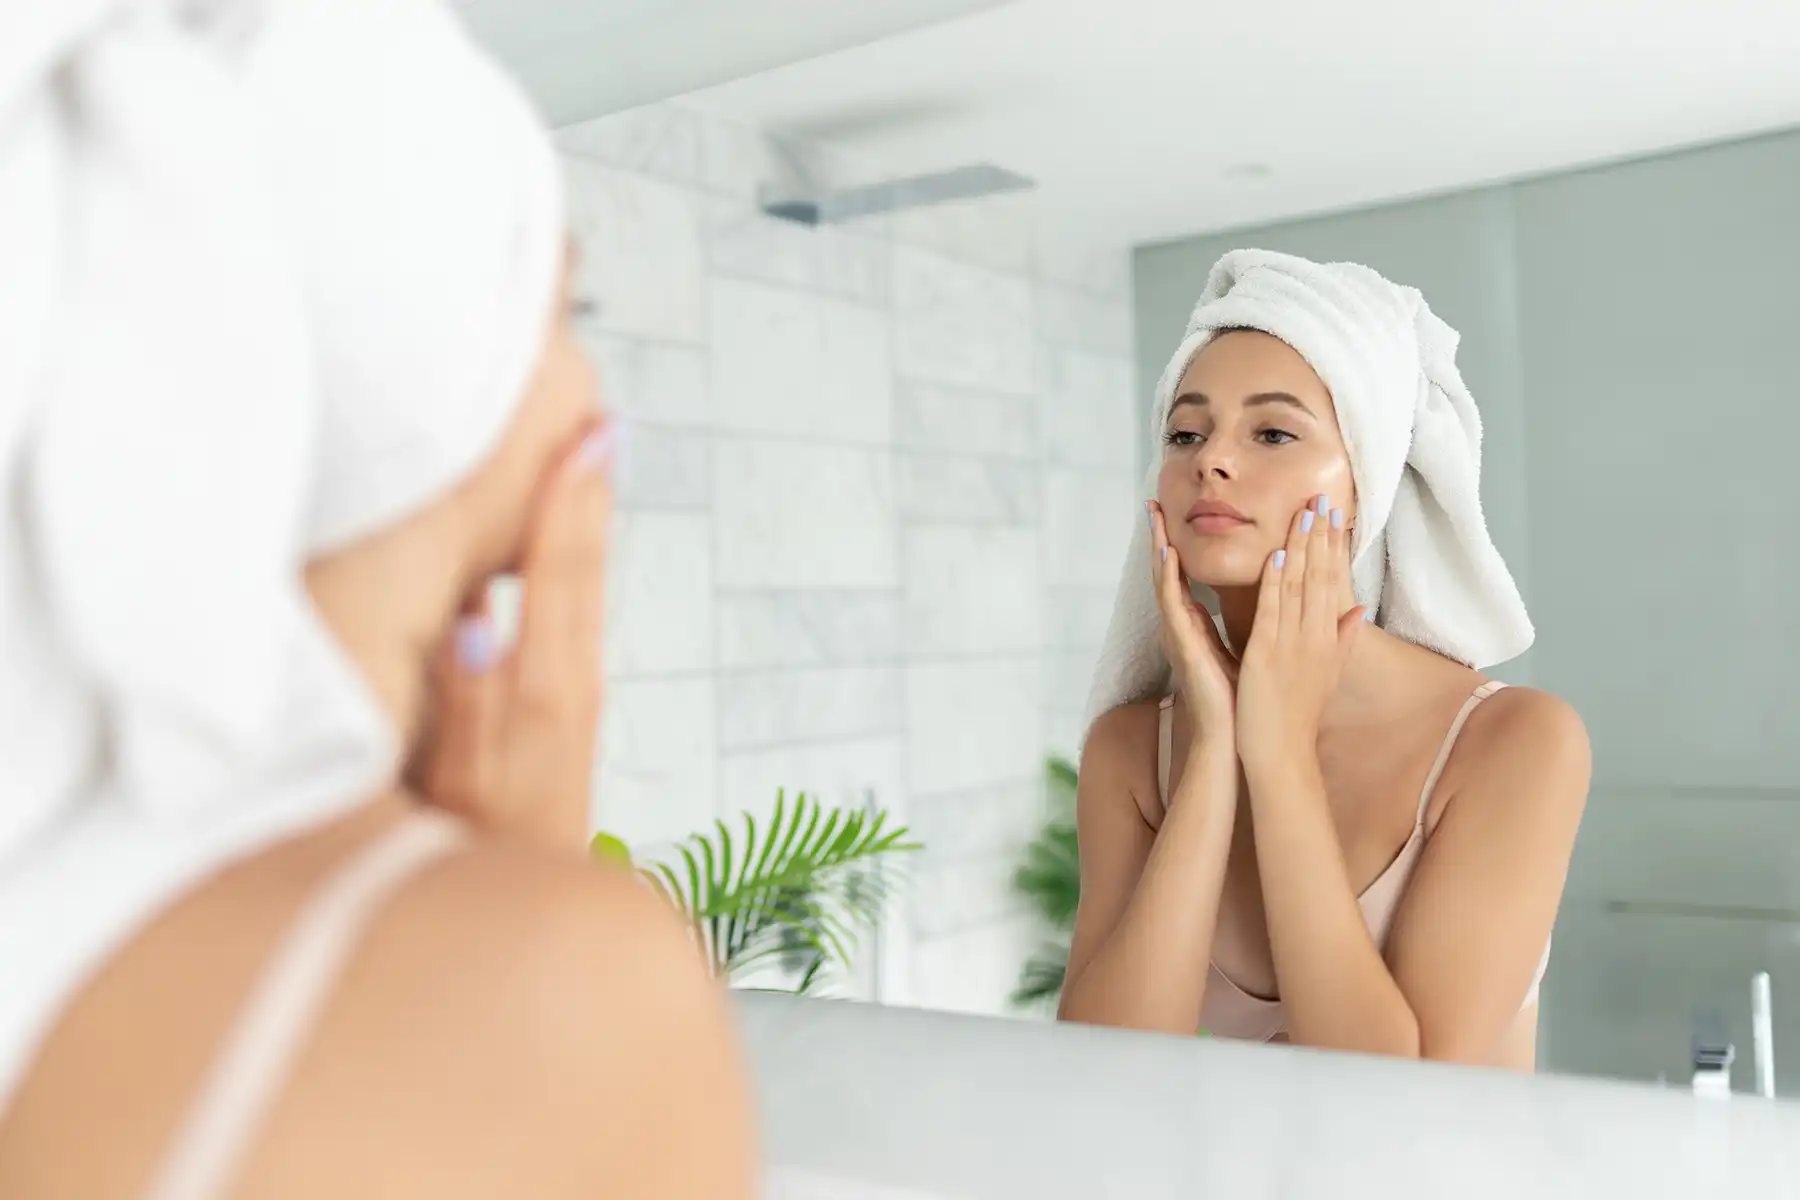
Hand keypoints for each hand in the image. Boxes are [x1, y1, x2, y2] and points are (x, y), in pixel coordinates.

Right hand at [408, 418, 615, 850]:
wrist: (525, 922)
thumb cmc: (479, 862)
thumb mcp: (461, 787)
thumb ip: (468, 704)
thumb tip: (478, 617)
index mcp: (545, 691)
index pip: (558, 577)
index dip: (569, 503)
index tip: (587, 434)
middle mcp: (569, 686)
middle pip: (582, 573)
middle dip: (588, 496)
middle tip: (599, 420)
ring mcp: (570, 702)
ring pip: (580, 594)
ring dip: (583, 526)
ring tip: (586, 462)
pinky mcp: (561, 718)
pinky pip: (568, 621)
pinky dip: (566, 572)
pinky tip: (551, 556)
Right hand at [1147, 500, 1237, 733]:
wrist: (1237, 736)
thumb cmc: (1243, 698)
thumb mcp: (1249, 647)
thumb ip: (1250, 620)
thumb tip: (1268, 596)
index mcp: (1196, 627)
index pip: (1183, 578)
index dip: (1176, 547)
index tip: (1172, 517)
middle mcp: (1182, 627)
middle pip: (1166, 573)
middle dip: (1159, 539)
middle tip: (1152, 504)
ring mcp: (1179, 635)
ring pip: (1163, 582)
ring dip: (1157, 548)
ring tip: (1152, 517)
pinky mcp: (1183, 645)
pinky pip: (1171, 605)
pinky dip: (1168, 578)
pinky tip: (1166, 554)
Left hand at [1235, 493, 1365, 769]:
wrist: (1282, 753)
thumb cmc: (1300, 716)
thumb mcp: (1328, 673)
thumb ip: (1342, 639)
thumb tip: (1360, 608)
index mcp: (1327, 639)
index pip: (1332, 582)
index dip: (1332, 546)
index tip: (1333, 514)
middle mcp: (1315, 638)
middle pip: (1320, 577)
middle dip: (1320, 536)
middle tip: (1320, 497)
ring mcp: (1292, 646)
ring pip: (1299, 588)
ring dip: (1300, 548)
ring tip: (1302, 513)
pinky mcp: (1266, 656)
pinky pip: (1273, 614)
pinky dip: (1275, 585)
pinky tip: (1276, 557)